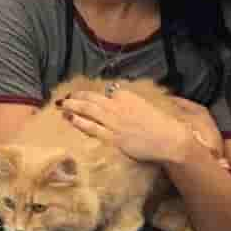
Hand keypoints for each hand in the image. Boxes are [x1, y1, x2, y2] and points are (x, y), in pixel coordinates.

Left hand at [59, 83, 197, 165]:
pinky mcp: (113, 138)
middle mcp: (117, 106)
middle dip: (76, 97)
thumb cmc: (161, 122)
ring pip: (88, 111)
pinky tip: (70, 119)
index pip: (106, 92)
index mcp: (126, 96)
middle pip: (92, 99)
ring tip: (62, 105)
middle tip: (65, 97)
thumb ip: (129, 99)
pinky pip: (92, 128)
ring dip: (73, 107)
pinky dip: (80, 122)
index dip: (93, 94)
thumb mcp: (144, 104)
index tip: (84, 95)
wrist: (169, 138)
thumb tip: (116, 93)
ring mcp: (114, 122)